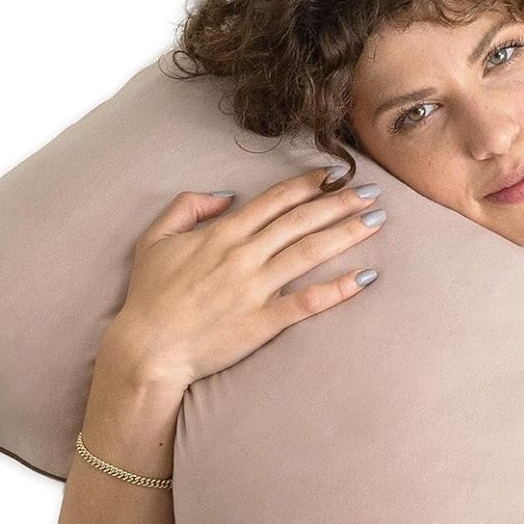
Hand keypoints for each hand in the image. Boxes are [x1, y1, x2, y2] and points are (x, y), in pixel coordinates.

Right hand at [107, 166, 386, 389]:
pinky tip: (365, 277)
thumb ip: (187, 207)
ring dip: (346, 233)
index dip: (306, 185)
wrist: (147, 348)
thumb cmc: (149, 297)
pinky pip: (308, 301)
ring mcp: (255, 288)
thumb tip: (225, 195)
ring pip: (310, 252)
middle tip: (371, 191)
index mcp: (222, 234)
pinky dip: (338, 288)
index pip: (273, 201)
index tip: (333, 174)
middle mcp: (244, 255)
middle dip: (339, 203)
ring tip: (376, 220)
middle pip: (301, 221)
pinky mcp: (264, 321)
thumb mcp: (154, 239)